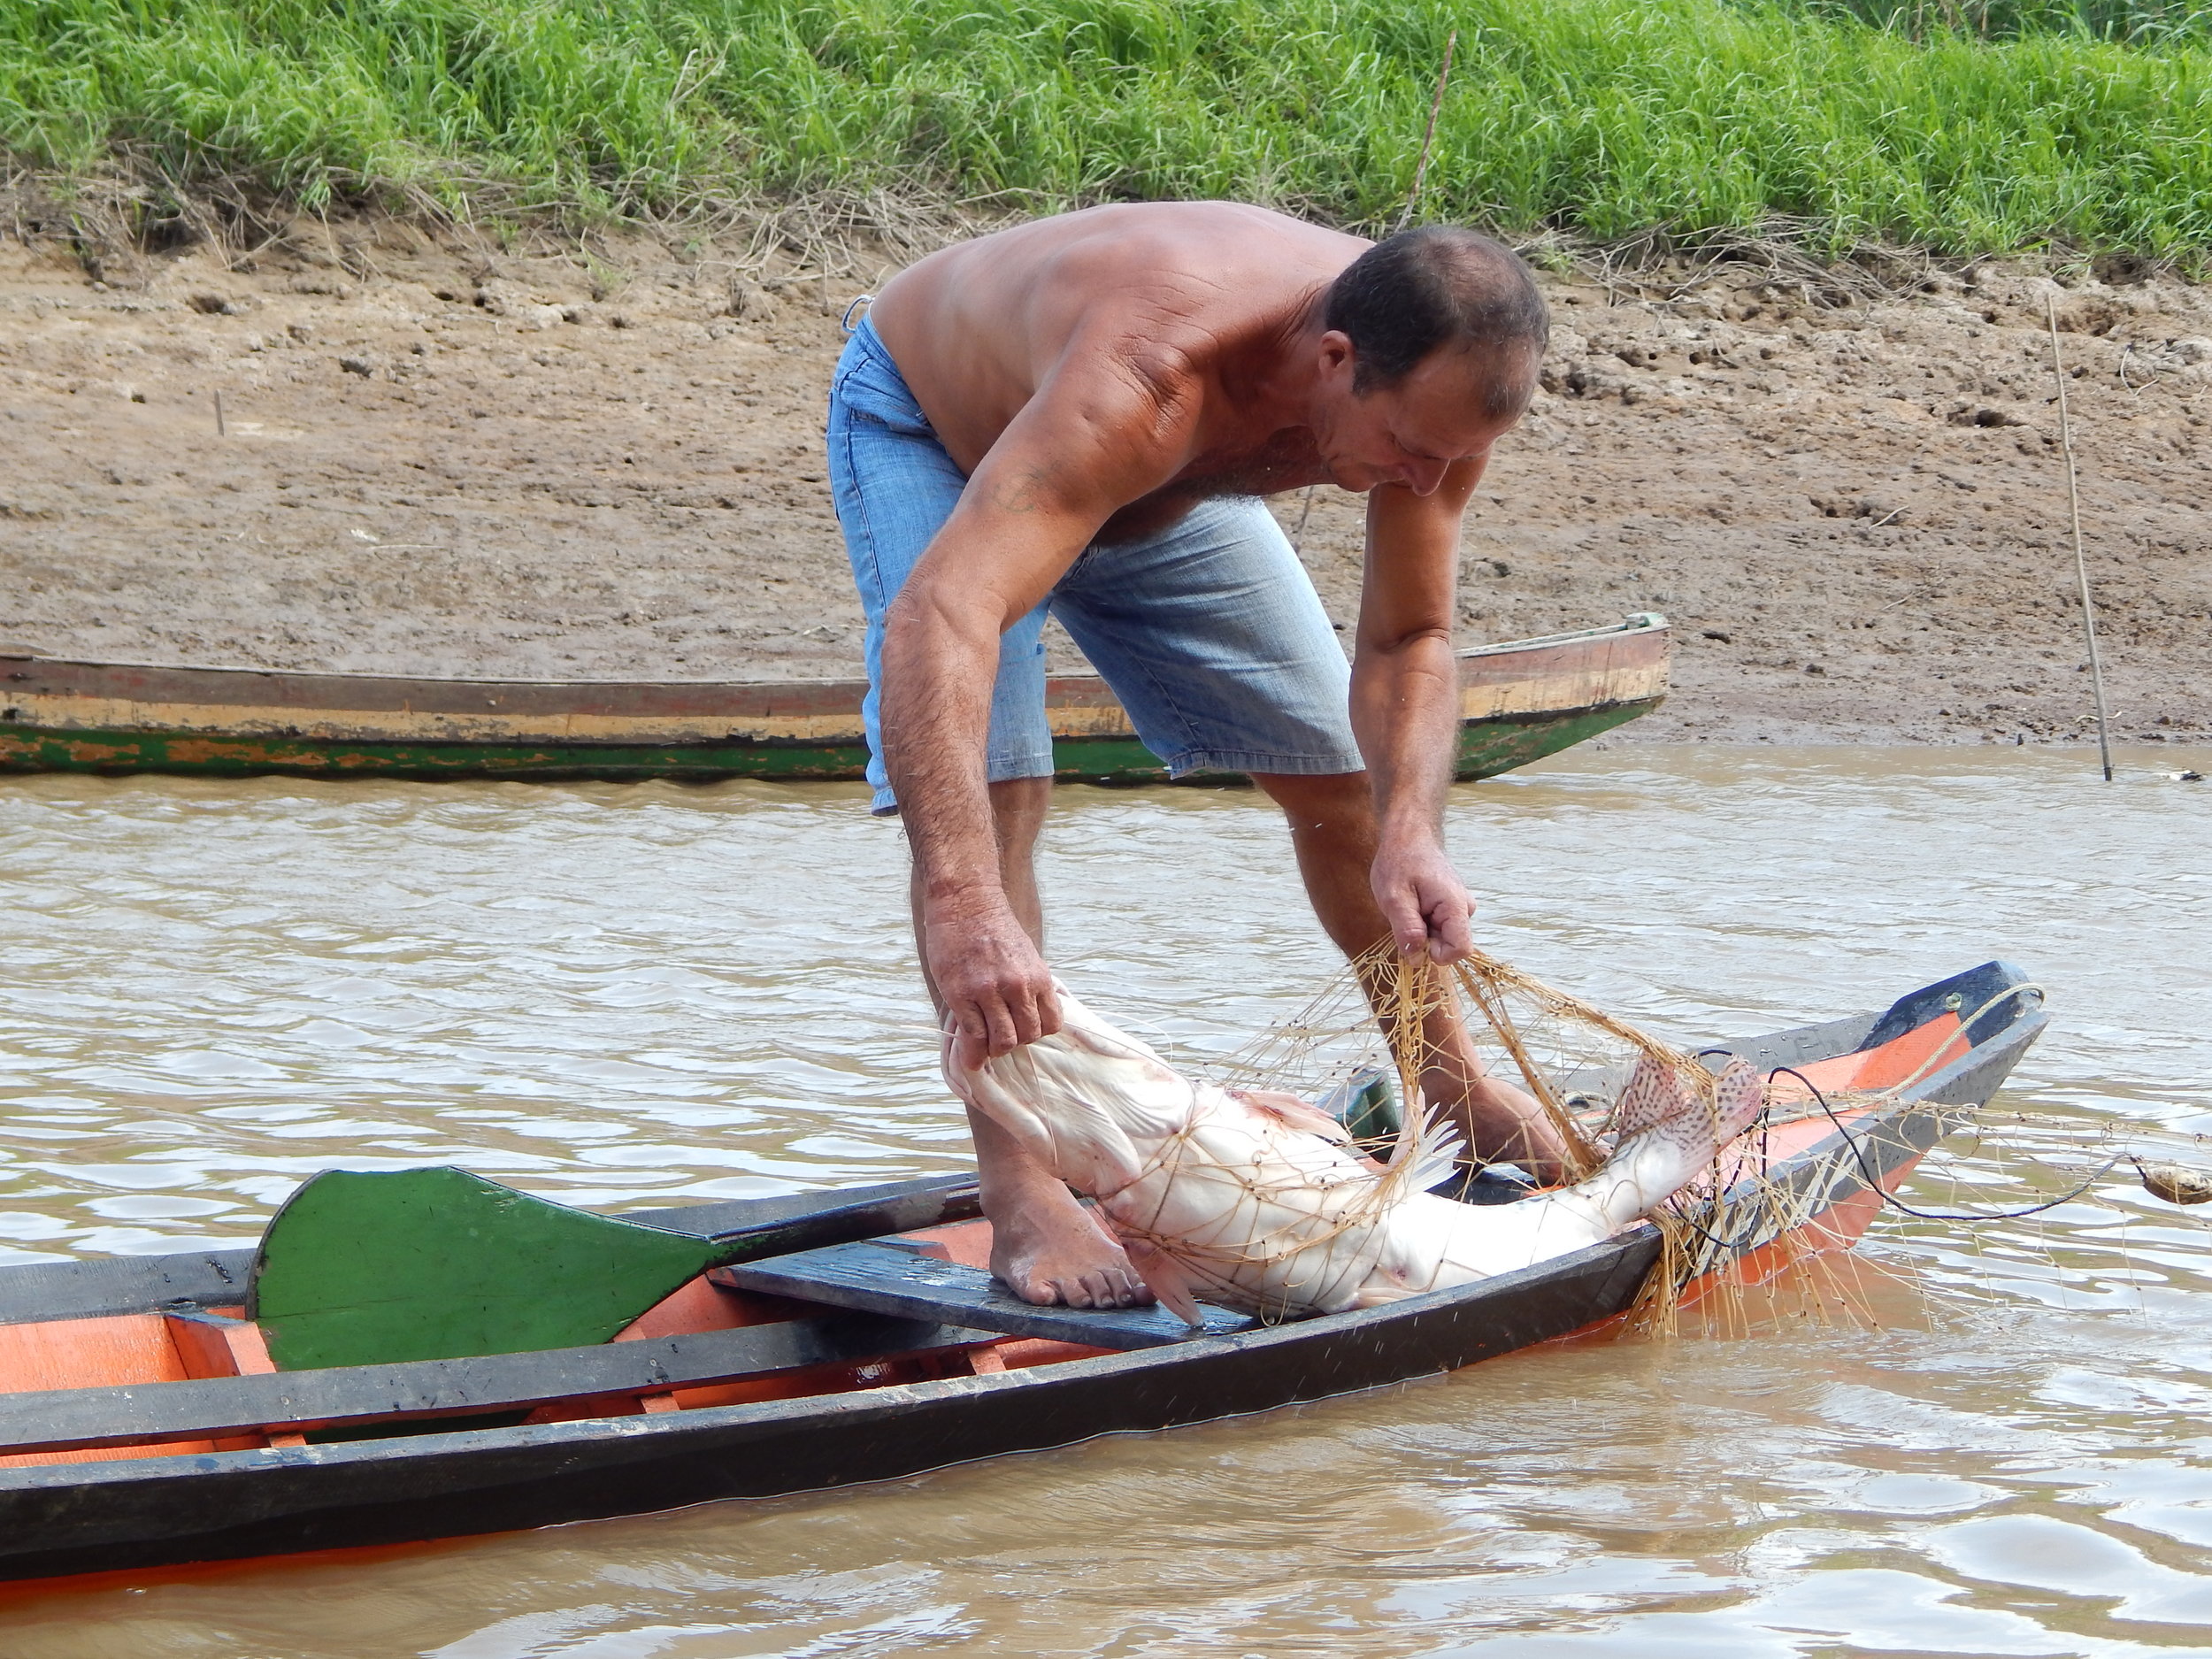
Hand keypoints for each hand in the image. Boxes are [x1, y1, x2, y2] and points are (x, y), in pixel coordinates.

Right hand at [926, 898, 1061, 1070]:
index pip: (1051, 1024)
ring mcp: (989, 992)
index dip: (1037, 1032)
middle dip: (1015, 1042)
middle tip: (1001, 1038)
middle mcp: (1018, 987)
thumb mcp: (1026, 955)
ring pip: (1003, 1041)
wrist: (965, 902)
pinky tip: (968, 1053)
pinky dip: (972, 1050)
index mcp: (1038, 977)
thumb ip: (1030, 985)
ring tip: (985, 1046)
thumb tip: (1030, 1014)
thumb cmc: (993, 927)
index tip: (1023, 1029)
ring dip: (994, 1050)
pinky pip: (973, 1035)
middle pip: (1027, 1037)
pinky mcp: (961, 995)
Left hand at [1370, 837, 1474, 963]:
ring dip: (1421, 932)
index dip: (1436, 955)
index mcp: (1455, 906)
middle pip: (1449, 945)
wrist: (1407, 838)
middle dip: (1424, 941)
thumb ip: (1407, 928)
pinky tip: (1412, 905)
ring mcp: (1459, 908)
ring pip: (1442, 938)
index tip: (1413, 941)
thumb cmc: (1399, 863)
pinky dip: (1422, 924)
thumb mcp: (1394, 898)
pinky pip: (1439, 928)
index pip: (1461, 949)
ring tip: (1407, 907)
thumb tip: (1416, 959)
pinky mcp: (1452, 908)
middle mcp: (1464, 909)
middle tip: (1403, 916)